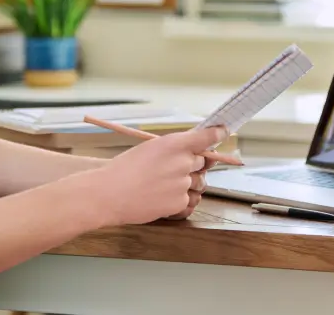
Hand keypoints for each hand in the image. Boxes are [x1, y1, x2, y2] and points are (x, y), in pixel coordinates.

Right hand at [88, 126, 227, 225]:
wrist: (109, 194)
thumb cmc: (123, 170)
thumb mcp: (148, 149)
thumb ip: (172, 149)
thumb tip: (190, 152)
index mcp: (173, 144)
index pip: (205, 136)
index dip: (217, 134)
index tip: (224, 131)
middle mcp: (182, 161)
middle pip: (202, 161)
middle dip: (193, 165)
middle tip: (173, 170)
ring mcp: (183, 183)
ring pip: (198, 183)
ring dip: (189, 184)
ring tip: (164, 186)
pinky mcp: (179, 202)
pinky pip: (190, 201)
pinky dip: (181, 201)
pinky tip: (164, 198)